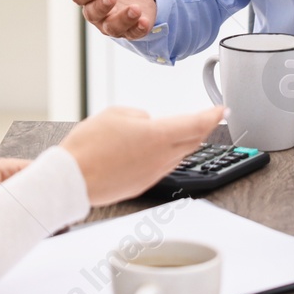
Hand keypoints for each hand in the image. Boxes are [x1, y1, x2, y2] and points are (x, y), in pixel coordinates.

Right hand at [59, 105, 224, 205]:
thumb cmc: (88, 146)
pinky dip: (168, 155)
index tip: (222, 109)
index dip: (212, 115)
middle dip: (202, 127)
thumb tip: (147, 122)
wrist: (71, 179)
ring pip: (179, 155)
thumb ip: (139, 115)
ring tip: (183, 130)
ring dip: (185, 142)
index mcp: (158, 135)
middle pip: (193, 141)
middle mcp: (161, 157)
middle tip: (208, 117)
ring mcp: (153, 173)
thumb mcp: (115, 114)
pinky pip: (163, 166)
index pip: (196, 124)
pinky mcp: (143, 184)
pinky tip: (158, 149)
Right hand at [71, 0, 156, 40]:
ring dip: (122, 19)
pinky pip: (132, 34)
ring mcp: (113, 21)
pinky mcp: (130, 29)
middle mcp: (96, 10)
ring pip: (112, 27)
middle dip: (102, 6)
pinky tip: (144, 21)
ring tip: (134, 9)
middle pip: (93, 13)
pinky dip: (137, 29)